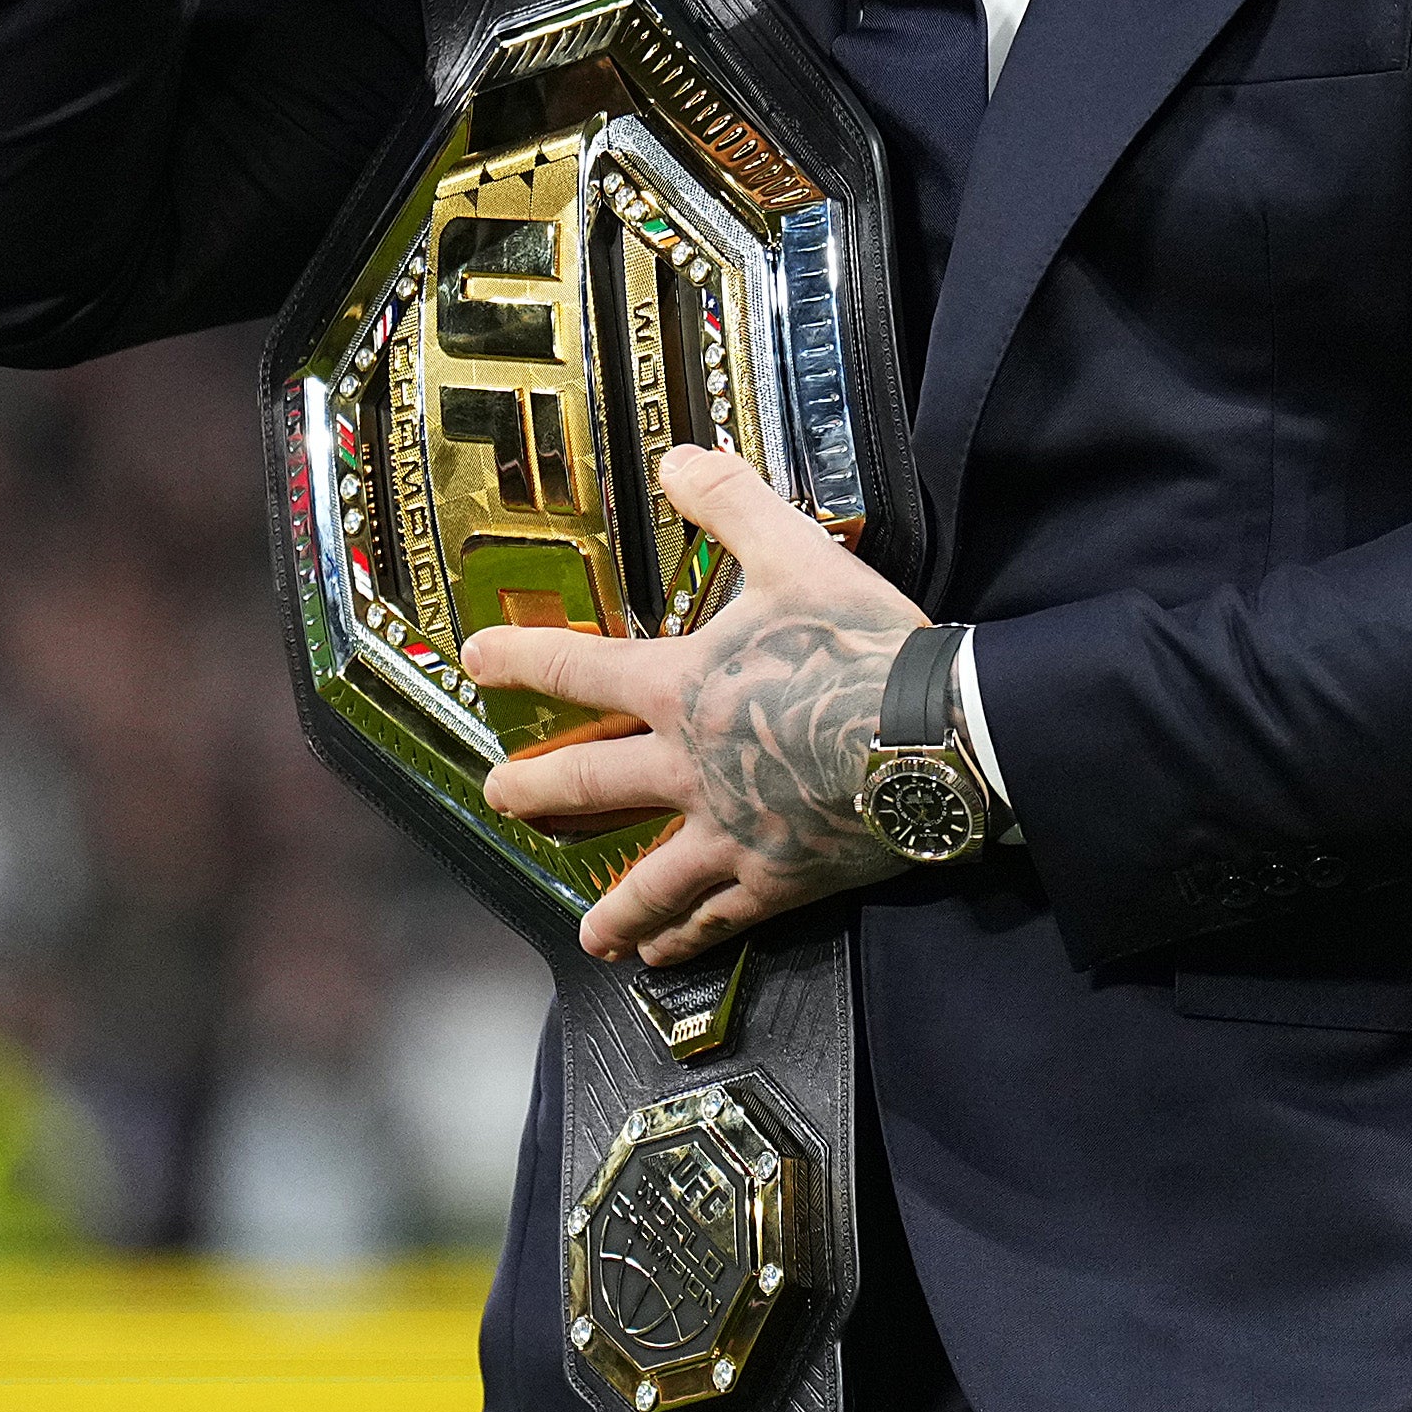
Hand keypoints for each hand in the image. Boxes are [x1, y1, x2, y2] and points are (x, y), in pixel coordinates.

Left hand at [462, 445, 929, 966]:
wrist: (936, 735)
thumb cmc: (864, 644)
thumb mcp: (796, 554)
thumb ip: (732, 506)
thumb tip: (676, 458)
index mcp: (680, 687)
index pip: (578, 670)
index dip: (521, 661)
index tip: (475, 661)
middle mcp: (688, 767)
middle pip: (590, 785)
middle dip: (536, 791)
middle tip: (498, 796)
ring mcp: (730, 831)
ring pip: (650, 880)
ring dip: (612, 906)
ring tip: (587, 934)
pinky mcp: (779, 878)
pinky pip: (720, 915)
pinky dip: (689, 937)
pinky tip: (668, 953)